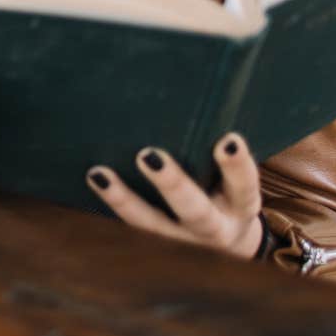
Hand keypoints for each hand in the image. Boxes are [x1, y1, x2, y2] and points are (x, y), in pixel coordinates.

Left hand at [87, 133, 263, 258]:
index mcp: (240, 205)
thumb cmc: (228, 188)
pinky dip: (110, 205)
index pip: (244, 186)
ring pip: (150, 224)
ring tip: (99, 174)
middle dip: (172, 185)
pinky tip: (91, 180)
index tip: (227, 140)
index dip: (236, 167)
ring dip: (123, 200)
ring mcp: (181, 240)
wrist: (225, 240)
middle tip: (148, 156)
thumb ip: (224, 150)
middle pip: (195, 211)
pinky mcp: (154, 242)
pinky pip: (129, 226)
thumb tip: (201, 93)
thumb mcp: (237, 178)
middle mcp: (212, 227)